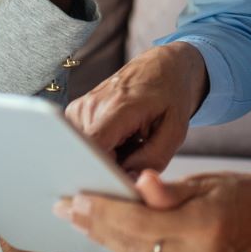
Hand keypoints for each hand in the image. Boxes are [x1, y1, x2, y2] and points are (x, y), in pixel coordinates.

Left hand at [55, 168, 250, 251]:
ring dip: (105, 241)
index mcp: (204, 227)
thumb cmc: (238, 192)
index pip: (140, 222)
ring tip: (78, 220)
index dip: (105, 211)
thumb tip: (141, 183)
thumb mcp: (205, 182)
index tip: (76, 198)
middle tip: (65, 208)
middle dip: (96, 226)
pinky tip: (105, 238)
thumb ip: (169, 190)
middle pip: (133, 245)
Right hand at [65, 42, 208, 172]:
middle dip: (111, 171)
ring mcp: (79, 110)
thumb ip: (152, 159)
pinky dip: (105, 151)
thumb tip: (126, 183)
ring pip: (86, 156)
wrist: (162, 66)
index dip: (102, 173)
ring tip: (132, 144)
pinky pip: (86, 147)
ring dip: (109, 160)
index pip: (93, 148)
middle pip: (87, 158)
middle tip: (138, 161)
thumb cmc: (171, 95)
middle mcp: (90, 107)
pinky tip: (122, 142)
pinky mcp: (75, 115)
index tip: (117, 186)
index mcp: (117, 107)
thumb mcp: (175, 130)